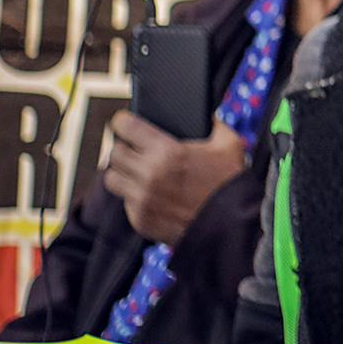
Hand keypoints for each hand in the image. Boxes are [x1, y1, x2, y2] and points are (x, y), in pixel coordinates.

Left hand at [102, 114, 247, 246]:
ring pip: (112, 178)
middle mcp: (149, 174)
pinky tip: (152, 195)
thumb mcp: (230, 145)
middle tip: (136, 150)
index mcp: (167, 151)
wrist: (231, 226)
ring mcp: (142, 199)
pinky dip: (135, 197)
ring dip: (123, 173)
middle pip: (114, 153)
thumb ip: (215, 125)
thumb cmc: (230, 184)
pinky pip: (125, 202)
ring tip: (138, 173)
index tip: (124, 122)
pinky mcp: (140, 219)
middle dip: (125, 148)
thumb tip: (205, 117)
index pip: (125, 127)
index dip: (123, 122)